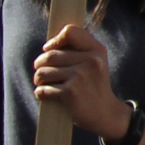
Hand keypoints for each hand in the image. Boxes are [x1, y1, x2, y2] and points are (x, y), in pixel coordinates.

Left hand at [31, 22, 128, 137]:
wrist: (106, 113)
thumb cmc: (94, 86)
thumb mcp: (96, 63)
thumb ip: (79, 50)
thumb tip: (50, 44)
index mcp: (97, 50)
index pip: (70, 31)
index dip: (55, 40)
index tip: (50, 49)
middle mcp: (91, 60)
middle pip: (49, 55)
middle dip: (40, 64)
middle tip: (41, 72)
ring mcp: (81, 76)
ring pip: (43, 72)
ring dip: (39, 80)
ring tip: (43, 84)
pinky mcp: (71, 92)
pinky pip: (44, 89)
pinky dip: (41, 93)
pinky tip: (46, 95)